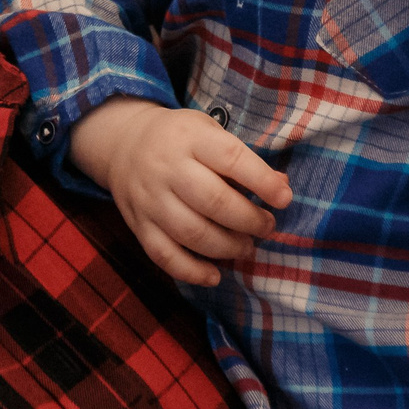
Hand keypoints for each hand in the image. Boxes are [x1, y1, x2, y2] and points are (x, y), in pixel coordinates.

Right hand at [69, 97, 291, 286]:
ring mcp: (149, 198)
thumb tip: (282, 186)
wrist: (123, 143)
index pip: (231, 158)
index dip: (262, 181)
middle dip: (249, 220)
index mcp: (190, 138)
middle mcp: (166, 167)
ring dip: (227, 247)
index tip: (284, 199)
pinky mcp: (137, 225)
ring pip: (191, 232)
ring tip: (246, 247)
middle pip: (213, 201)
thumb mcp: (210, 132)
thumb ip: (243, 159)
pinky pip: (164, 255)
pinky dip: (191, 271)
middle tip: (266, 227)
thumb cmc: (179, 139)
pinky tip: (215, 275)